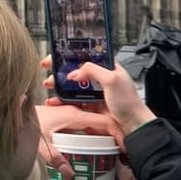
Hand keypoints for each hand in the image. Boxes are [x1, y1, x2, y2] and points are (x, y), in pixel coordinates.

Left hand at [34, 103, 120, 179]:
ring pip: (95, 124)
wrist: (15, 110)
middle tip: (121, 153)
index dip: (118, 134)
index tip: (125, 147)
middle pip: (103, 123)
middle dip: (114, 138)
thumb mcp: (40, 142)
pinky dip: (94, 135)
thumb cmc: (27, 122)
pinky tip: (93, 147)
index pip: (105, 122)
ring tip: (111, 152)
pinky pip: (87, 126)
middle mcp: (76, 113)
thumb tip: (71, 173)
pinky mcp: (68, 118)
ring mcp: (72, 114)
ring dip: (104, 137)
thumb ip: (56, 158)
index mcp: (75, 116)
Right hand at [41, 55, 157, 139]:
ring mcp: (95, 91)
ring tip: (48, 85)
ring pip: (72, 85)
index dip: (69, 54)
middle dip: (60, 69)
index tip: (55, 56)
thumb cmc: (129, 101)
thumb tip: (75, 72)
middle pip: (75, 70)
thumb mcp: (113, 80)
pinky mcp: (91, 105)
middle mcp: (100, 78)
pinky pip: (73, 100)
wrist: (133, 125)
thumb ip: (93, 70)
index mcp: (107, 67)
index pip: (85, 56)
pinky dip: (62, 100)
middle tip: (47, 69)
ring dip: (59, 84)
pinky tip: (54, 100)